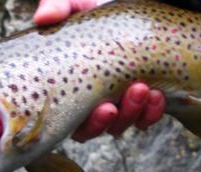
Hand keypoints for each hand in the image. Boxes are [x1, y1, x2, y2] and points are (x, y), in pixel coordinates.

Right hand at [34, 0, 165, 141]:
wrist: (120, 7)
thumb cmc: (90, 12)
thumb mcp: (72, 4)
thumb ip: (57, 8)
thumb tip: (42, 17)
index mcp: (68, 90)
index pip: (74, 123)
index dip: (90, 124)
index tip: (105, 108)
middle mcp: (90, 104)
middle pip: (101, 129)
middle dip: (117, 118)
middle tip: (132, 93)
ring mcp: (116, 104)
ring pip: (124, 124)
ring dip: (137, 112)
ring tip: (145, 89)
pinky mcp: (140, 101)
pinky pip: (147, 118)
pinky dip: (153, 111)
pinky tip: (157, 95)